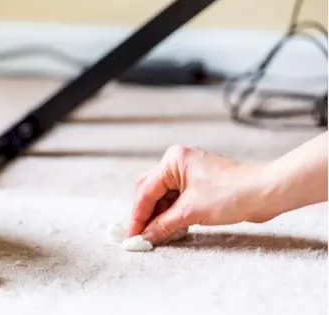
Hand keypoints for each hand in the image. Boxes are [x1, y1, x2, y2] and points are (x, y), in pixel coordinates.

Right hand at [127, 145, 263, 244]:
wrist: (266, 193)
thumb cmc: (232, 194)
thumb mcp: (191, 212)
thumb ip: (163, 225)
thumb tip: (144, 237)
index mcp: (172, 160)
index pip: (146, 191)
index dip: (137, 216)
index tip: (131, 236)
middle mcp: (177, 162)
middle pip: (149, 190)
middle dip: (144, 214)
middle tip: (139, 236)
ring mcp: (188, 172)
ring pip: (162, 196)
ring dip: (158, 215)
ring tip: (153, 235)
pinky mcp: (198, 183)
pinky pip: (175, 199)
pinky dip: (170, 214)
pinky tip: (168, 228)